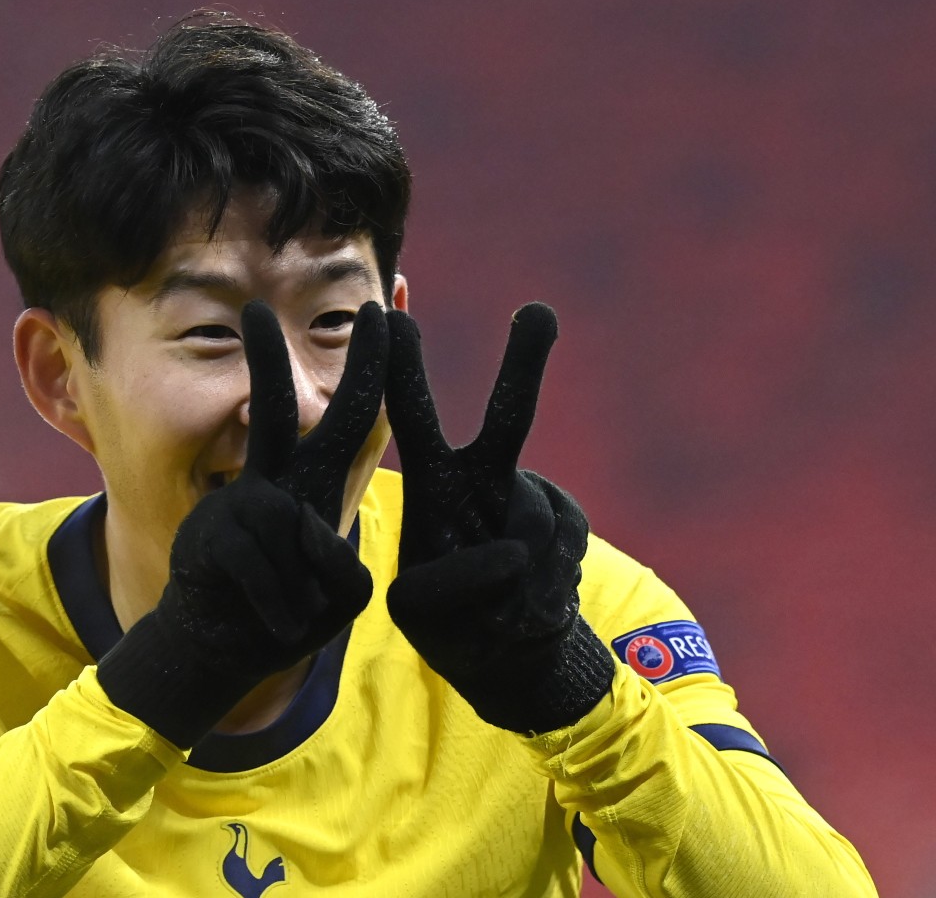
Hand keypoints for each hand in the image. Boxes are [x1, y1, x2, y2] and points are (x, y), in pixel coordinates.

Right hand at [95, 299, 384, 749]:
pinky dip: (281, 610)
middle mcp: (273, 481)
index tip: (383, 309)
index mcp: (311, 485)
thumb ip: (336, 563)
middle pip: (278, 409)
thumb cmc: (284, 616)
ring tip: (289, 615)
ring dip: (301, 591)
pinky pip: (270, 570)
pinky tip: (272, 624)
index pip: (350, 419)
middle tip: (283, 308)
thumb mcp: (338, 595)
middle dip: (282, 361)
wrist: (217, 651)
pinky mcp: (211, 536)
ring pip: (292, 526)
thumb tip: (297, 533)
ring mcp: (238, 505)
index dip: (368, 368)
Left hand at [383, 304, 614, 733]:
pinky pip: (560, 557)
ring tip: (496, 612)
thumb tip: (517, 557)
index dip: (402, 370)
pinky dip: (542, 593)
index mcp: (431, 483)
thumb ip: (453, 581)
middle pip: (509, 418)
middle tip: (539, 312)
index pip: (411, 419)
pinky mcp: (568, 525)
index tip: (394, 313)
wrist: (507, 649)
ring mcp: (529, 499)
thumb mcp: (420, 606)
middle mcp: (481, 477)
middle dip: (524, 367)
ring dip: (515, 581)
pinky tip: (529, 608)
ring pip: (535, 522)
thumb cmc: (448, 618)